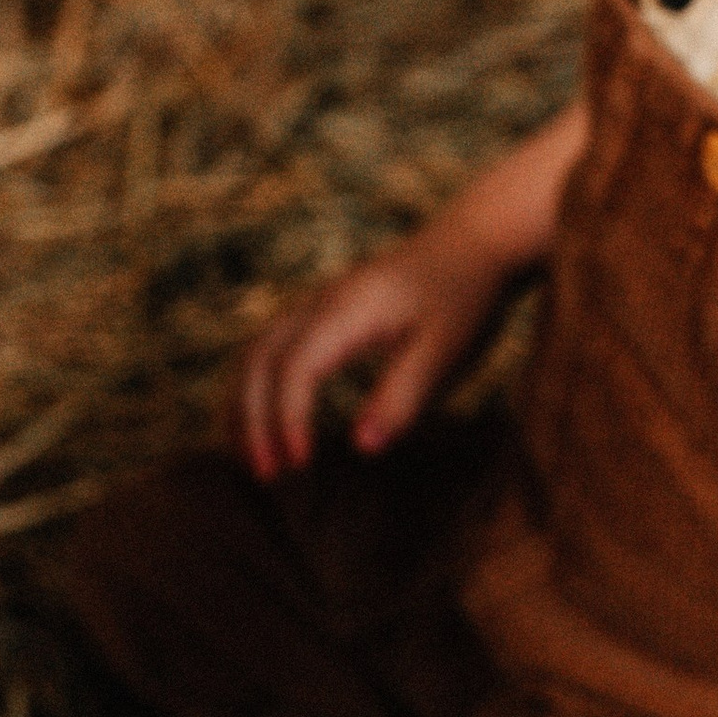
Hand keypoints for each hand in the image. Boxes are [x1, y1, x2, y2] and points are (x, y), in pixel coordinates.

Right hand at [236, 218, 510, 480]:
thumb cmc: (464, 297)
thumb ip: (403, 397)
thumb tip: (361, 448)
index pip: (295, 367)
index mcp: (348, 311)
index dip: (288, 418)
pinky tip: (266, 423)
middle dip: (252, 419)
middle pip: (258, 359)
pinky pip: (268, 348)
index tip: (300, 465)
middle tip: (266, 475)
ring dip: (244, 405)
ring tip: (252, 458)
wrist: (473, 242)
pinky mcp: (319, 312)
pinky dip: (256, 388)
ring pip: (254, 351)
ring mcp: (315, 304)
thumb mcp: (446, 352)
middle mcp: (319, 304)